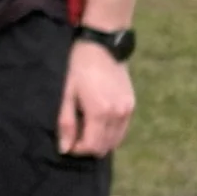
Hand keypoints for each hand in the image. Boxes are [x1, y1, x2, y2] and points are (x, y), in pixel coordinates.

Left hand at [57, 36, 132, 156]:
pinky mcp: (132, 105)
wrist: (103, 45)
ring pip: (115, 141)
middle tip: (75, 135)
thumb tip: (65, 148)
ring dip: (100, 141)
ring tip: (86, 128)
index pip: (91, 146)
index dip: (77, 150)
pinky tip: (98, 123)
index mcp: (100, 112)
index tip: (67, 143)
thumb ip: (66, 122)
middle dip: (88, 147)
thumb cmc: (79, 66)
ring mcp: (128, 111)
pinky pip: (122, 130)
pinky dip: (111, 134)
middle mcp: (118, 115)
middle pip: (104, 147)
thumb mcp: (67, 92)